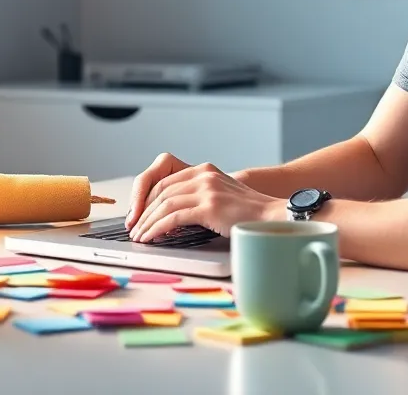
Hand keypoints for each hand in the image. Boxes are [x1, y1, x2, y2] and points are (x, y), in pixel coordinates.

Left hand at [128, 161, 286, 242]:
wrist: (273, 216)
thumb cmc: (248, 213)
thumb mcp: (220, 196)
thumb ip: (197, 197)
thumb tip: (170, 215)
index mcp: (205, 169)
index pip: (165, 180)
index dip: (147, 198)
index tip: (139, 214)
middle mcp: (204, 174)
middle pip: (160, 190)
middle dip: (143, 211)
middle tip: (134, 228)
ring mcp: (207, 189)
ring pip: (164, 204)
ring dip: (147, 223)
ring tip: (140, 237)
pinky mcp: (209, 206)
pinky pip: (173, 217)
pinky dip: (157, 229)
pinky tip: (151, 238)